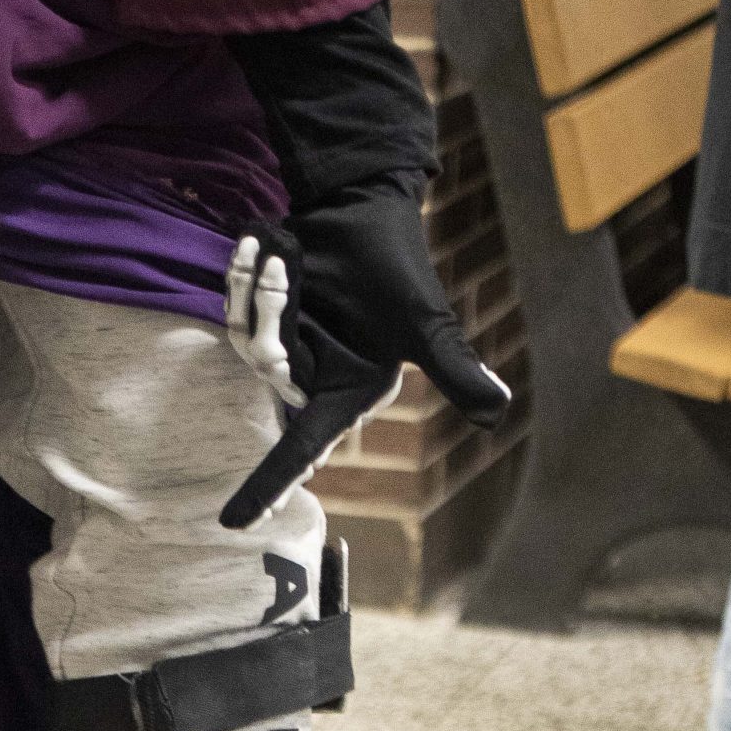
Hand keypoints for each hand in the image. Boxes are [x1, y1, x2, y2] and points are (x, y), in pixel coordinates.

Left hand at [220, 181, 508, 532]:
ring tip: (285, 254)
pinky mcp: (258, 317)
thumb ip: (454, 369)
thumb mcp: (426, 323)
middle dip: (274, 316)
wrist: (363, 207)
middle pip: (266, 367)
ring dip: (261, 287)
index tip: (234, 523)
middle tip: (289, 273)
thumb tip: (498, 410)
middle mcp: (310, 379)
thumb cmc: (399, 266)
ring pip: (244, 337)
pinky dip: (244, 271)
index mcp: (345, 395)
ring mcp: (281, 347)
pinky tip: (267, 245)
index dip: (268, 486)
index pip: (302, 449)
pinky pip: (231, 307)